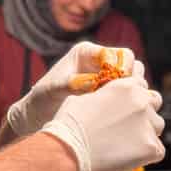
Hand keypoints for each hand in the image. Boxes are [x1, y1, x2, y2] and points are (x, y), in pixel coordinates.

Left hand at [7, 42, 133, 136]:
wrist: (36, 118)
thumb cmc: (41, 99)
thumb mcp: (53, 89)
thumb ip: (72, 83)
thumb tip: (95, 82)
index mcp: (87, 53)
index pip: (119, 54)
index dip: (125, 69)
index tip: (121, 85)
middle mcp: (100, 64)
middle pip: (132, 67)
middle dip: (132, 82)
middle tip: (125, 99)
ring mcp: (106, 81)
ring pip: (134, 83)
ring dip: (132, 95)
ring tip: (122, 109)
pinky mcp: (109, 97)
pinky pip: (128, 98)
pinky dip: (128, 105)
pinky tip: (121, 117)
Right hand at [41, 66, 164, 170]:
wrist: (67, 152)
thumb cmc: (68, 126)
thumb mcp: (84, 99)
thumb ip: (104, 95)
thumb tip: (105, 100)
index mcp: (126, 85)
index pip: (142, 86)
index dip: (133, 98)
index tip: (124, 110)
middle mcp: (142, 101)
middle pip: (154, 104)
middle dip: (144, 113)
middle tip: (126, 128)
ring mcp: (149, 125)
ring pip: (157, 127)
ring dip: (146, 133)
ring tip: (125, 145)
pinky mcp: (151, 148)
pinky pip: (157, 151)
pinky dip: (145, 156)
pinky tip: (127, 158)